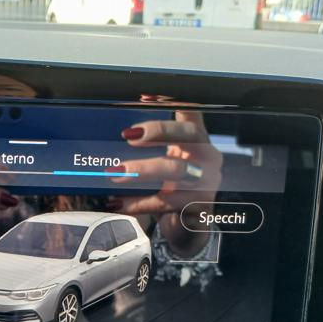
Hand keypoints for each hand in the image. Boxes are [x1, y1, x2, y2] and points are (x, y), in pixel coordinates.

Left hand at [108, 111, 221, 255]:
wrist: (190, 226)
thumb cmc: (174, 188)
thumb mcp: (169, 162)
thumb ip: (152, 147)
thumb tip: (119, 134)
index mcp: (198, 140)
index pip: (191, 111)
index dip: (171, 99)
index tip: (146, 94)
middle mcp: (208, 156)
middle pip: (187, 134)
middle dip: (157, 131)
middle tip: (127, 135)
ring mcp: (207, 182)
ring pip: (175, 169)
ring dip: (142, 170)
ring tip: (114, 173)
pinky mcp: (199, 206)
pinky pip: (165, 202)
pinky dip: (139, 202)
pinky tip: (119, 202)